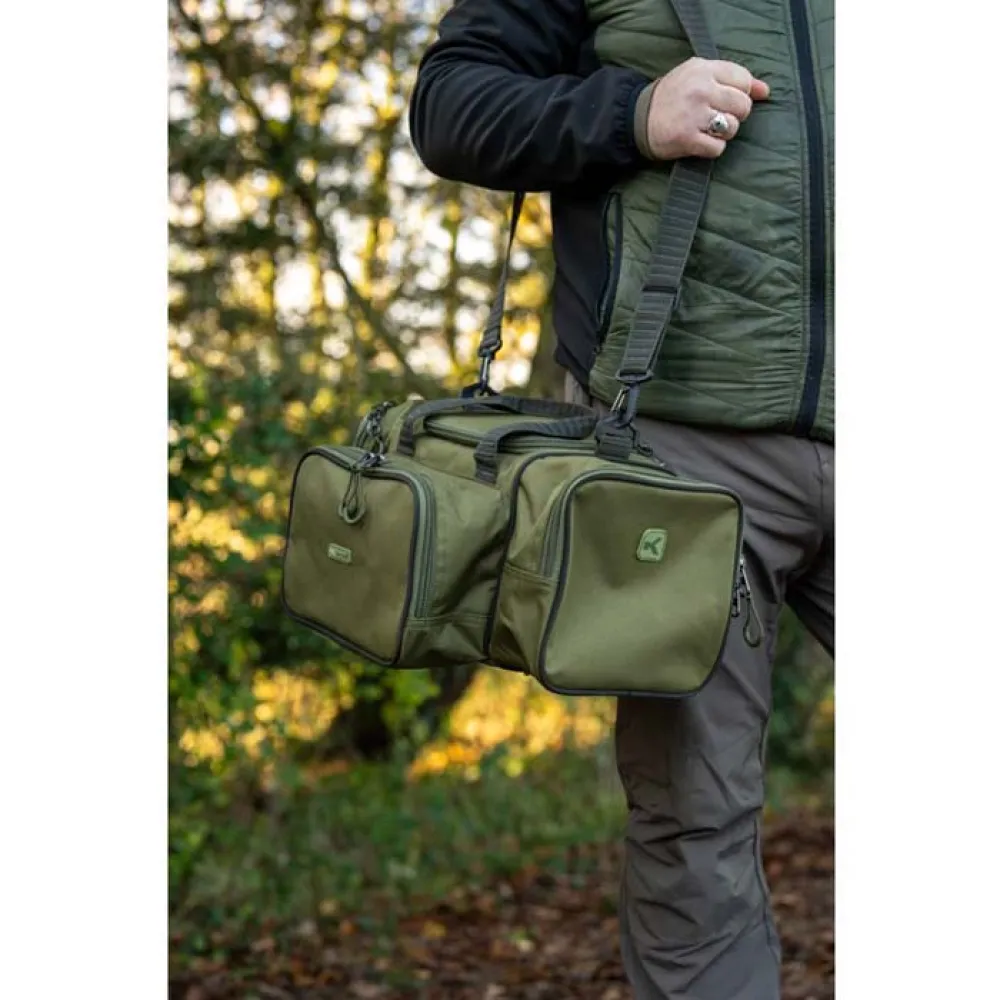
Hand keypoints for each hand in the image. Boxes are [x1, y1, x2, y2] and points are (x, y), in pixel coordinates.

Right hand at [643, 57, 769, 159]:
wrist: (637, 118)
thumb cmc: (673, 96)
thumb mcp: (699, 75)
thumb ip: (733, 79)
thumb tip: (766, 92)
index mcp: (703, 69)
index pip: (743, 80)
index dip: (741, 93)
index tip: (727, 100)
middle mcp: (700, 89)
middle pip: (742, 106)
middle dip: (735, 115)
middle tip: (719, 117)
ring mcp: (693, 115)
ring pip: (732, 128)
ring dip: (724, 133)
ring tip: (708, 129)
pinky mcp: (687, 139)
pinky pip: (718, 148)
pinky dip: (712, 148)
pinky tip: (700, 142)